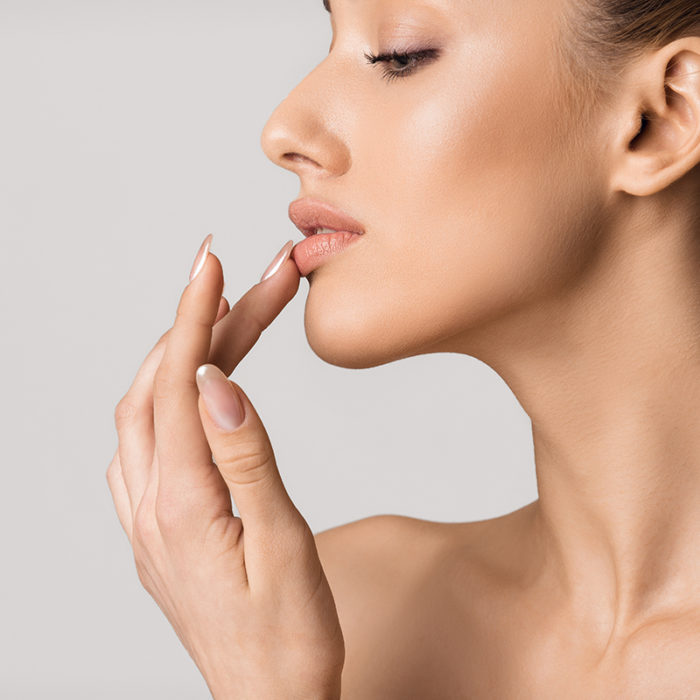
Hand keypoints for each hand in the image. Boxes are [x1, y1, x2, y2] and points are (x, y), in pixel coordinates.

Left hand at [106, 236, 344, 699]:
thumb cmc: (289, 639)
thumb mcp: (284, 548)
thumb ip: (246, 461)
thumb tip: (216, 383)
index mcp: (183, 506)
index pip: (180, 385)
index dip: (198, 316)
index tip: (212, 262)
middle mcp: (150, 507)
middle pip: (164, 388)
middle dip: (203, 322)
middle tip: (251, 279)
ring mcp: (146, 521)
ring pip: (145, 412)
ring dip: (180, 356)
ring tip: (228, 317)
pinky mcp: (157, 532)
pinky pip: (142, 446)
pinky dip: (163, 398)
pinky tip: (191, 388)